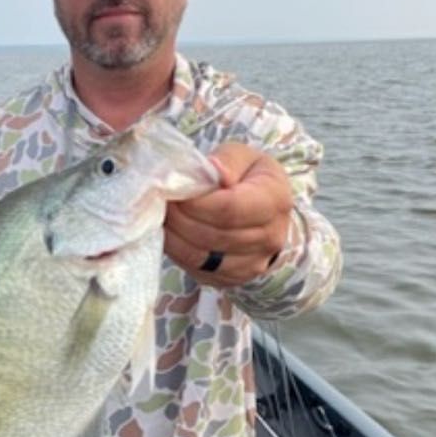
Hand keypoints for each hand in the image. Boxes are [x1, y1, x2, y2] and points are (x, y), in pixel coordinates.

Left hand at [164, 142, 292, 286]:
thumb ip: (227, 160)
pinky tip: (170, 232)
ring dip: (173, 236)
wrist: (264, 214)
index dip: (196, 203)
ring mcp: (252, 264)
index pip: (230, 209)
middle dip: (179, 218)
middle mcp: (269, 238)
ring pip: (201, 256)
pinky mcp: (231, 279)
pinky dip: (176, 252)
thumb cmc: (248, 178)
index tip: (173, 191)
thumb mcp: (242, 157)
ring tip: (162, 215)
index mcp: (275, 201)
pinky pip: (196, 269)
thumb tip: (212, 169)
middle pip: (212, 235)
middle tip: (160, 201)